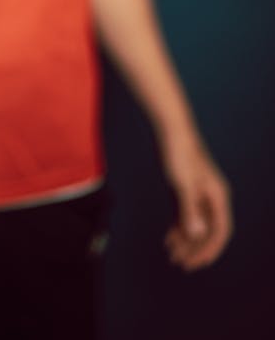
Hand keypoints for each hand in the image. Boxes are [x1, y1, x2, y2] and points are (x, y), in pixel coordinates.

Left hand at [160, 128, 232, 269]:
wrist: (170, 127)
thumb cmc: (179, 152)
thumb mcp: (184, 183)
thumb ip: (190, 209)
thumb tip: (197, 235)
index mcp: (218, 196)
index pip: (220, 231)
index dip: (210, 250)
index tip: (196, 264)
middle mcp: (211, 196)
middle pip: (207, 230)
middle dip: (195, 249)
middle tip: (179, 263)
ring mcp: (198, 192)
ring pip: (196, 223)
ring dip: (185, 240)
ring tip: (172, 254)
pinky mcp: (185, 187)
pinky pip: (185, 213)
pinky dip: (178, 226)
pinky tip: (169, 237)